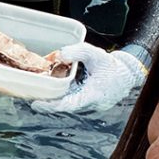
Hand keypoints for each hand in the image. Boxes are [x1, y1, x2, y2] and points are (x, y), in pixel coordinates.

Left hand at [31, 43, 145, 114]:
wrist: (128, 74)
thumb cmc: (112, 65)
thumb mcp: (96, 54)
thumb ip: (79, 51)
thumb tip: (59, 55)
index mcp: (93, 95)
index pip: (69, 105)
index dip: (51, 106)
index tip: (36, 104)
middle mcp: (90, 104)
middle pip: (64, 106)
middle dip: (48, 102)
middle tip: (31, 96)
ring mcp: (89, 106)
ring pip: (68, 105)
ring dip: (54, 100)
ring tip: (37, 93)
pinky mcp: (87, 104)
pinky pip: (72, 102)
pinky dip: (62, 97)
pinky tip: (51, 90)